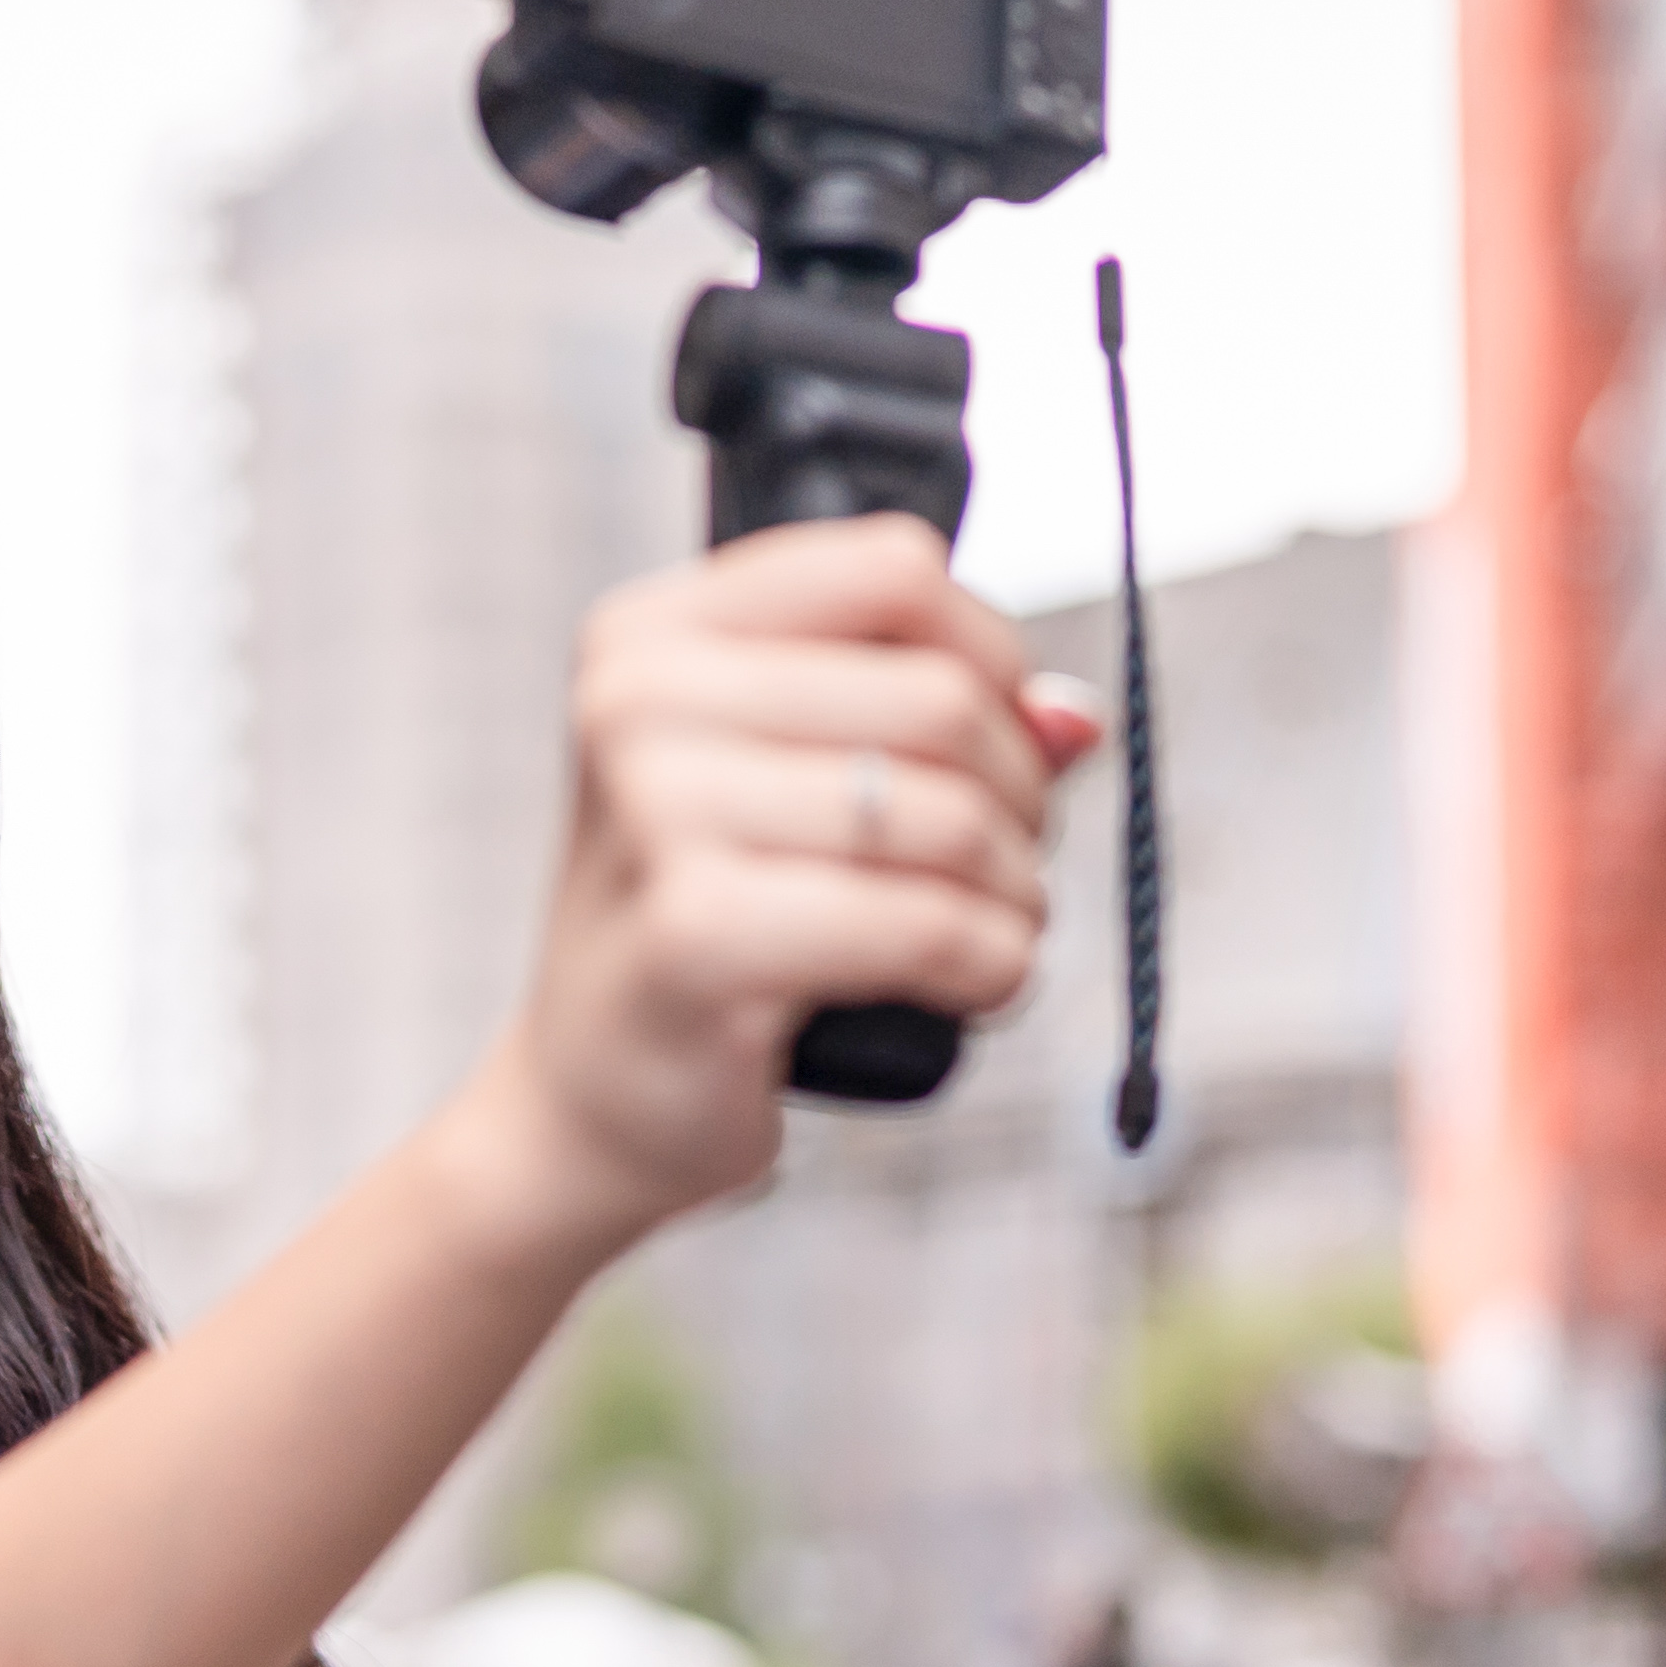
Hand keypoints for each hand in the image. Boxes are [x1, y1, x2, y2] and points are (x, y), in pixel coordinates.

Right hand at [454, 521, 1095, 1254]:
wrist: (591, 1098)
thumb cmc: (706, 926)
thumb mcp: (794, 790)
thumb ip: (930, 726)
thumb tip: (1075, 717)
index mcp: (653, 634)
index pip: (893, 568)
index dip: (989, 652)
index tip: (994, 737)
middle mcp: (637, 702)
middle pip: (940, 696)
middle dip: (1018, 793)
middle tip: (1003, 862)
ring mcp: (655, 813)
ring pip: (948, 816)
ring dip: (1014, 890)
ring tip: (992, 930)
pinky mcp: (697, 934)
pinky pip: (925, 924)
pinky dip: (990, 962)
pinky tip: (975, 985)